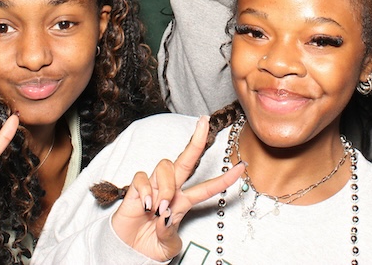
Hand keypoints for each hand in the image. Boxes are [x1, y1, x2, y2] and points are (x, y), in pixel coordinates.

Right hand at [110, 116, 244, 261]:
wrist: (129, 250)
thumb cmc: (151, 245)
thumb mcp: (167, 246)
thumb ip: (169, 233)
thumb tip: (166, 214)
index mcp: (183, 202)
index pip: (207, 187)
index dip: (225, 179)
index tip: (242, 167)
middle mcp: (170, 189)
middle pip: (186, 159)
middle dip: (196, 140)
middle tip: (204, 122)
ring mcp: (153, 187)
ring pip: (166, 167)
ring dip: (166, 188)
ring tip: (160, 209)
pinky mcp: (135, 188)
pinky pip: (143, 177)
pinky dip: (146, 191)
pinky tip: (146, 206)